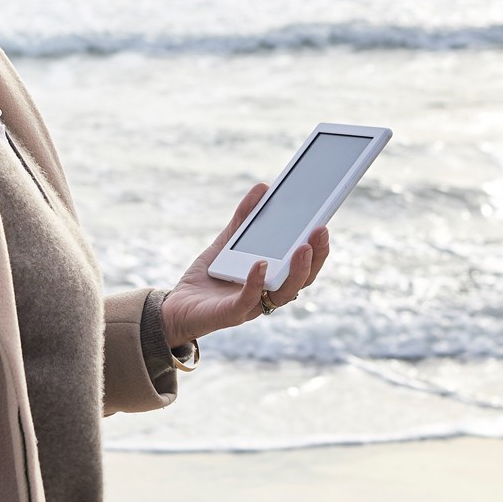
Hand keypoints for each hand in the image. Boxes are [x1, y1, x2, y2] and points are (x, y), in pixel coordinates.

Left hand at [158, 183, 332, 350]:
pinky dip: (256, 282)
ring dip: (297, 271)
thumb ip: (244, 218)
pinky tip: (260, 263)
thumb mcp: (227, 242)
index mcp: (273, 279)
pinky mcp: (231, 314)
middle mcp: (268, 295)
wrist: (178, 308)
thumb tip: (263, 187)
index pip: (304, 265)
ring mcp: (252, 306)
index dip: (318, 247)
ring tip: (303, 247)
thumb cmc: (208, 277)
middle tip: (321, 230)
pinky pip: (248, 300)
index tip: (325, 221)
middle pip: (302, 279)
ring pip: (284, 293)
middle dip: (315, 256)